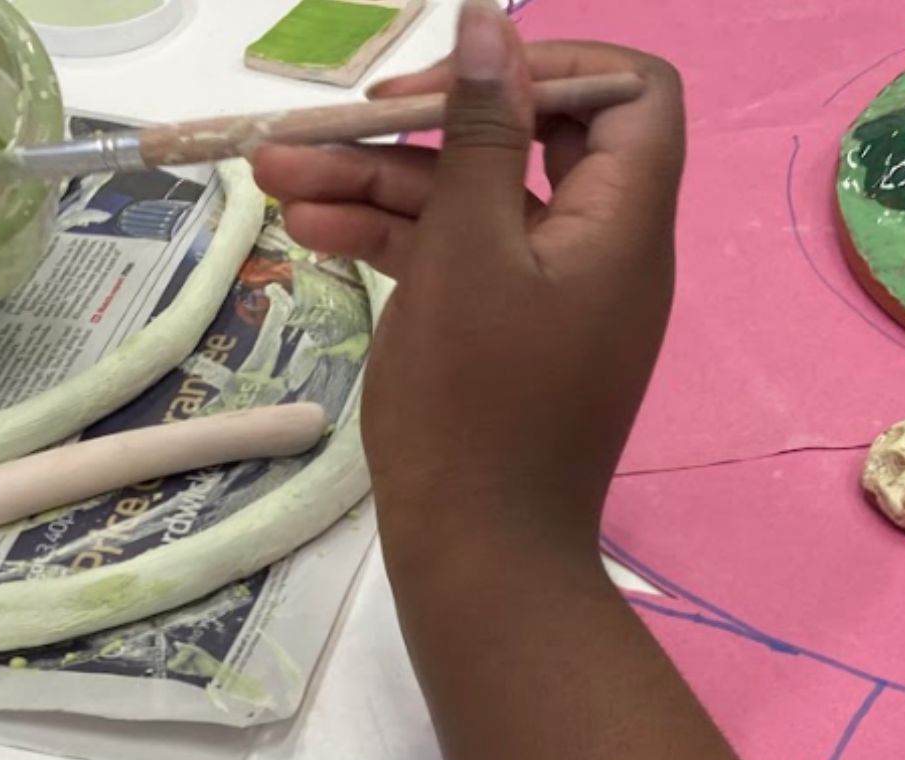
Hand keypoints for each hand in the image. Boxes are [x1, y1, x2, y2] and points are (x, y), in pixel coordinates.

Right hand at [250, 4, 683, 576]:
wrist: (480, 560)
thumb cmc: (478, 408)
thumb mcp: (468, 252)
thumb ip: (484, 132)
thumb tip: (495, 24)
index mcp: (623, 223)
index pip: (632, 95)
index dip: (555, 64)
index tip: (467, 76)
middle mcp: (599, 248)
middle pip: (528, 140)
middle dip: (423, 120)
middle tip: (335, 120)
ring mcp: (548, 293)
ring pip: (471, 201)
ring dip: (378, 178)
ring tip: (273, 172)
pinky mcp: (501, 332)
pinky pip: (454, 257)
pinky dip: (390, 237)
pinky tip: (306, 225)